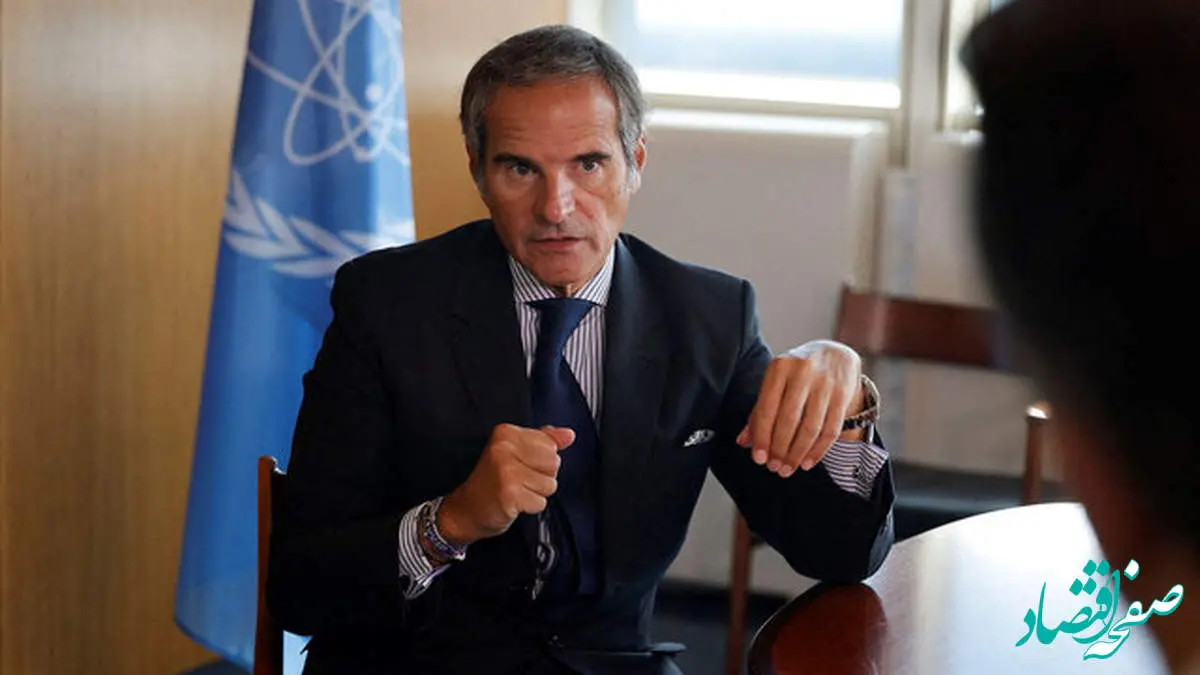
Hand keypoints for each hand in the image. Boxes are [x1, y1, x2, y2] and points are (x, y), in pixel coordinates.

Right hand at [438, 424, 573, 545]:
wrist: (466, 509)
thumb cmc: (491, 482)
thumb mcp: (515, 453)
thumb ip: (544, 441)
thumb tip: (568, 435)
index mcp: (506, 433)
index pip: (551, 444)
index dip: (541, 460)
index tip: (520, 465)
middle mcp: (504, 448)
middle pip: (554, 463)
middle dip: (542, 477)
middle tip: (518, 480)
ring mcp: (506, 470)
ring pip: (550, 484)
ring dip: (536, 493)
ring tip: (516, 491)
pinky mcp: (509, 493)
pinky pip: (541, 502)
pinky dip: (530, 507)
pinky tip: (513, 503)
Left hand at [736, 341, 862, 477]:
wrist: (835, 353)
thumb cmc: (797, 372)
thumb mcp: (775, 383)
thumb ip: (759, 411)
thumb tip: (743, 442)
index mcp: (779, 367)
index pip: (767, 409)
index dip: (762, 437)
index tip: (759, 459)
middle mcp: (802, 372)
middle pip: (789, 420)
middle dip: (780, 449)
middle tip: (774, 468)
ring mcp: (825, 383)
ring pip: (810, 428)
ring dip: (797, 454)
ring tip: (788, 468)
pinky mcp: (843, 394)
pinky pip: (830, 429)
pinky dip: (818, 450)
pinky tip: (807, 462)